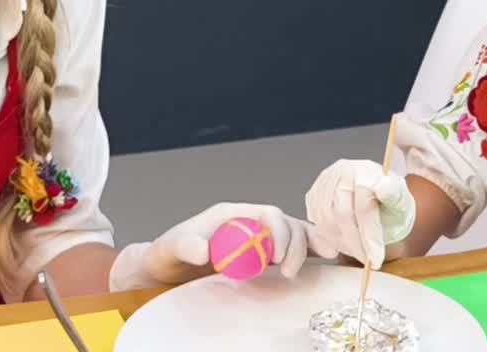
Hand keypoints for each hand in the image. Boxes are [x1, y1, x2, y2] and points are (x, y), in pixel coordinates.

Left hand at [108, 202, 337, 291]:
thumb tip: (202, 250)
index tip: (278, 259)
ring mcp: (257, 237)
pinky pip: (292, 248)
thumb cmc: (166, 255)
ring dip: (308, 247)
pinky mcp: (261, 254)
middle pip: (287, 223)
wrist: (163, 269)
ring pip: (296, 233)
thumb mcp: (169, 250)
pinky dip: (310, 252)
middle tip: (290, 273)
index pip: (268, 214)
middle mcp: (249, 221)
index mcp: (232, 213)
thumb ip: (183, 246)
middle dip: (298, 244)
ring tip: (313, 265)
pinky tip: (324, 259)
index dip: (280, 232)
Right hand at [305, 159, 416, 268]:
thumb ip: (395, 195)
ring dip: (342, 243)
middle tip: (366, 259)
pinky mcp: (314, 194)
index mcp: (366, 170)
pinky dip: (330, 238)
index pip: (363, 206)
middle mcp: (342, 170)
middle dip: (355, 243)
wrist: (377, 201)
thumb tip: (384, 186)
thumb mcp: (401, 201)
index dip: (369, 236)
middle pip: (342, 214)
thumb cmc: (389, 204)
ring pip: (327, 221)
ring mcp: (325, 182)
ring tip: (358, 251)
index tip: (375, 258)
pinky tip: (345, 243)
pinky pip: (317, 223)